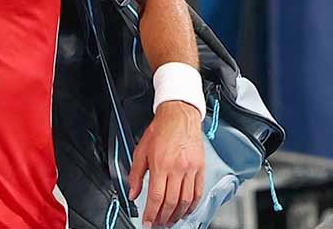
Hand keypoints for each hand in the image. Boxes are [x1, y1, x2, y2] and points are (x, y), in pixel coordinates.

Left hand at [129, 101, 204, 226]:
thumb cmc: (160, 130)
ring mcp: (190, 169)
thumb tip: (133, 193)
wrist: (179, 115)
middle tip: (158, 223)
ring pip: (185, 200)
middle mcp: (177, 168)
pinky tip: (186, 210)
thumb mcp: (141, 150)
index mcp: (160, 164)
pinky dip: (192, 205)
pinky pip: (198, 191)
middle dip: (163, 217)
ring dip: (177, 214)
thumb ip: (135, 174)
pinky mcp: (200, 168)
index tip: (147, 222)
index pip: (156, 197)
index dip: (151, 213)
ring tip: (170, 220)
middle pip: (171, 202)